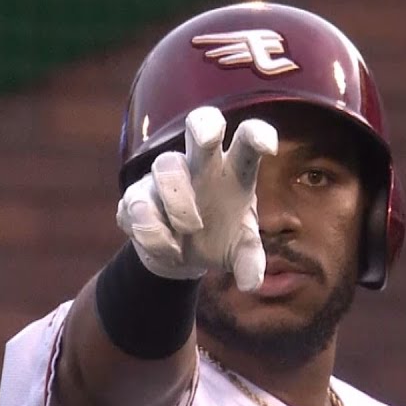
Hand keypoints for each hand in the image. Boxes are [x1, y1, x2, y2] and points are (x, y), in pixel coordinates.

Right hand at [116, 106, 276, 291]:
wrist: (181, 256)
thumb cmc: (219, 239)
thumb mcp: (239, 252)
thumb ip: (249, 262)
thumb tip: (251, 283)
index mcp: (234, 171)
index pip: (247, 141)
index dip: (257, 135)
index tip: (269, 146)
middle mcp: (200, 164)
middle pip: (201, 123)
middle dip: (204, 126)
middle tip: (206, 139)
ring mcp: (165, 175)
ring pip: (166, 166)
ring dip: (178, 203)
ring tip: (190, 232)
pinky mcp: (136, 195)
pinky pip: (138, 207)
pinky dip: (154, 235)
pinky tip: (169, 249)